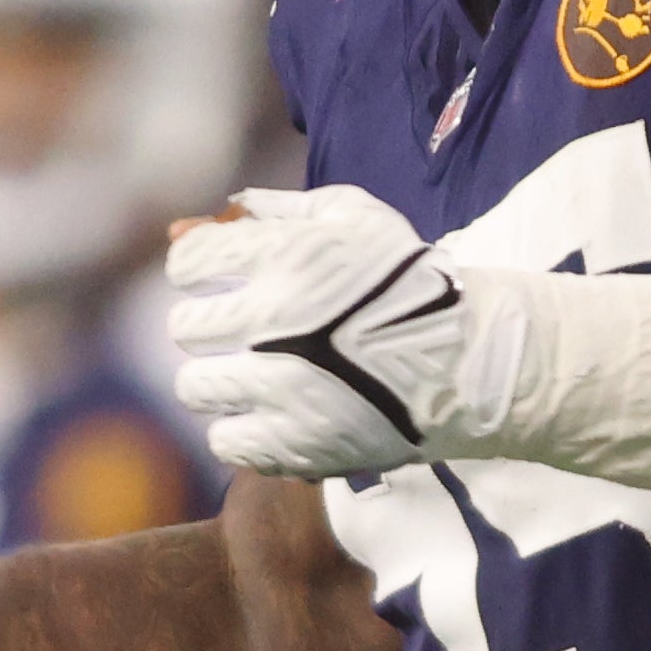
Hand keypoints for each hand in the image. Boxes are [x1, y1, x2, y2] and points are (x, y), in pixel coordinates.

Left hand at [168, 189, 501, 480]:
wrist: (465, 361)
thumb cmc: (406, 279)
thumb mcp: (355, 216)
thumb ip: (282, 206)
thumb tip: (223, 210)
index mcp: (284, 259)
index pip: (187, 263)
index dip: (200, 267)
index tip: (222, 277)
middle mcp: (271, 323)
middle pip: (184, 328)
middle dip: (209, 324)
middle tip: (246, 330)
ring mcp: (279, 389)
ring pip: (195, 389)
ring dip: (219, 380)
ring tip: (256, 375)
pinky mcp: (292, 443)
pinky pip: (227, 442)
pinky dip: (243, 429)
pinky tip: (273, 413)